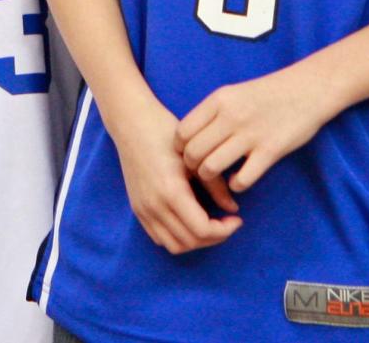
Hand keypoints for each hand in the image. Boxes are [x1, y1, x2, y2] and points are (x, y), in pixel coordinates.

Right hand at [110, 95, 241, 254]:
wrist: (131, 123)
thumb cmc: (164, 132)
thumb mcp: (194, 156)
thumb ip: (215, 184)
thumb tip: (234, 209)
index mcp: (171, 191)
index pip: (201, 229)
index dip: (224, 230)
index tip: (237, 220)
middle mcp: (155, 206)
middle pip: (190, 242)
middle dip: (214, 238)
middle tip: (228, 223)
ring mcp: (143, 210)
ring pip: (174, 246)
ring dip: (196, 242)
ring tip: (211, 225)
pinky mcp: (137, 210)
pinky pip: (159, 237)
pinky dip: (178, 238)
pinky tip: (190, 222)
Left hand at [175, 65, 329, 194]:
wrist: (307, 90)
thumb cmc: (267, 94)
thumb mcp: (233, 94)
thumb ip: (211, 113)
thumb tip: (187, 139)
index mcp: (219, 99)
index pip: (182, 131)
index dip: (181, 148)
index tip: (190, 154)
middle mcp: (231, 116)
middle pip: (193, 153)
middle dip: (193, 168)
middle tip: (203, 170)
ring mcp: (250, 134)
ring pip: (211, 168)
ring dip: (212, 179)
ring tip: (220, 177)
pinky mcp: (270, 151)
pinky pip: (241, 180)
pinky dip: (236, 185)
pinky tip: (240, 179)